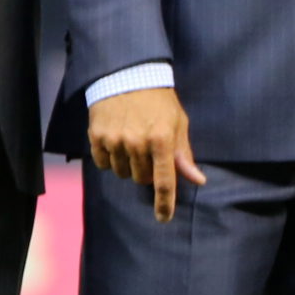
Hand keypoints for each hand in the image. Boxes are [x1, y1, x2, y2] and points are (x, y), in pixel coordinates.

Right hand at [88, 87, 205, 222]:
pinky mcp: (96, 137)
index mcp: (161, 139)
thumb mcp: (178, 123)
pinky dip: (110, 158)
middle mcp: (137, 142)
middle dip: (148, 171)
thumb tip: (198, 180)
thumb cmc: (159, 101)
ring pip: (122, 173)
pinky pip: (103, 164)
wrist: (127, 76)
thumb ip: (184, 154)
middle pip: (142, 179)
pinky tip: (116, 139)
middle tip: (149, 150)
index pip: (164, 180)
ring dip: (129, 164)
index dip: (164, 202)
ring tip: (132, 140)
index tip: (164, 218)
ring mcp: (115, 140)